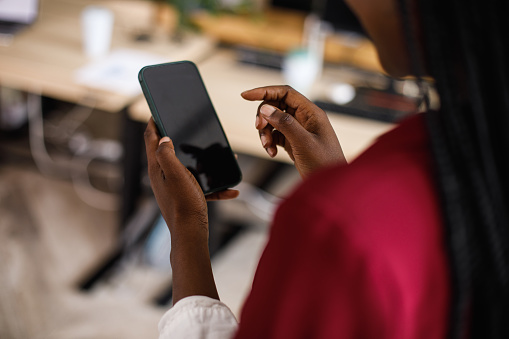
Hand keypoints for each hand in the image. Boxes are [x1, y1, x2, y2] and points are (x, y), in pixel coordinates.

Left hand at [144, 119, 237, 236]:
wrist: (191, 235)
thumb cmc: (183, 204)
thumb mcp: (174, 174)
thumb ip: (166, 154)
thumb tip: (164, 138)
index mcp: (156, 168)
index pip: (150, 138)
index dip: (153, 122)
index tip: (158, 109)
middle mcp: (163, 176)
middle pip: (169, 151)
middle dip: (181, 139)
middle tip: (192, 128)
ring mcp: (175, 187)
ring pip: (189, 167)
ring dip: (204, 162)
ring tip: (219, 157)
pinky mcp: (186, 196)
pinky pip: (202, 186)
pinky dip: (215, 186)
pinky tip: (231, 190)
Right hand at [241, 85, 345, 176]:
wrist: (331, 187)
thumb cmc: (324, 164)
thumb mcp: (303, 143)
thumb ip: (284, 123)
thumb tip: (265, 108)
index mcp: (311, 113)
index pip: (285, 93)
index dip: (264, 91)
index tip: (245, 96)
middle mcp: (305, 118)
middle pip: (276, 106)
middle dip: (264, 117)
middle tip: (259, 129)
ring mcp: (299, 130)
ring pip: (274, 121)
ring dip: (265, 132)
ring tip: (267, 147)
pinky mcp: (294, 142)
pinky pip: (276, 135)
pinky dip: (270, 142)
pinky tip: (272, 153)